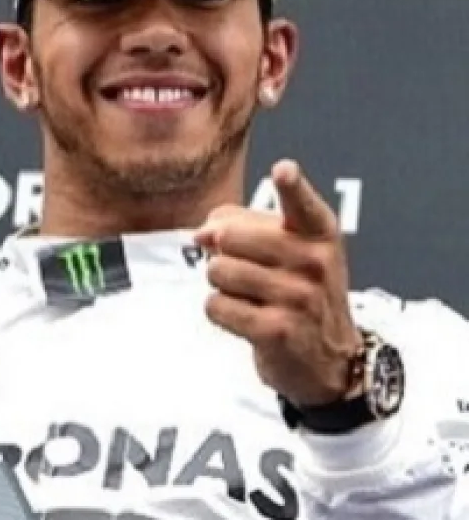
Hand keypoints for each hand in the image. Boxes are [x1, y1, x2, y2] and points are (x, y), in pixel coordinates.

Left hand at [196, 159, 361, 406]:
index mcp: (319, 234)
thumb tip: (201, 232)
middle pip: (229, 237)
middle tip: (248, 272)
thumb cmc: (298, 293)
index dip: (292, 186)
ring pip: (218, 271)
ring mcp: (298, 298)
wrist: (328, 359)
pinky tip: (247, 319)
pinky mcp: (277, 330)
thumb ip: (241, 225)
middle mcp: (314, 263)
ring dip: (221, 286)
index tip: (284, 170)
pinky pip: (215, 305)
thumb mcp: (288, 251)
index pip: (303, 205)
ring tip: (251, 297)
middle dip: (223, 254)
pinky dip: (220, 312)